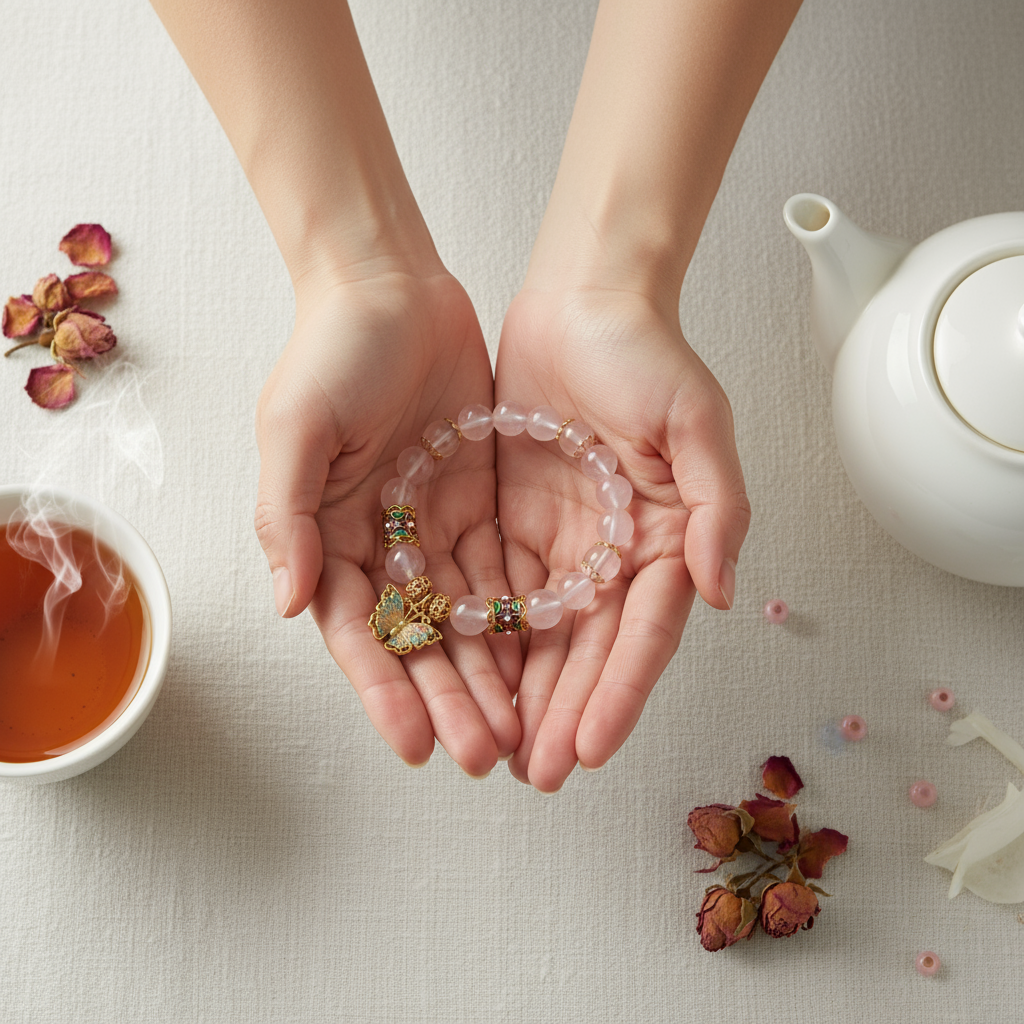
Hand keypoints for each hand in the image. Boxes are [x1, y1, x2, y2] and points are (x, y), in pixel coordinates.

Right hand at [255, 269, 520, 775]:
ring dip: (490, 673)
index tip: (417, 745)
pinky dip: (521, 613)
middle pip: (418, 639)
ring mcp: (430, 523)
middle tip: (488, 756)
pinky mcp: (475, 499)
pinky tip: (545, 658)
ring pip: (466, 615)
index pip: (360, 631)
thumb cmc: (332, 349)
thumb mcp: (295, 426)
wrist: (391, 283)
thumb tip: (290, 603)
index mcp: (329, 535)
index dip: (386, 690)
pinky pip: (501, 567)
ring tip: (522, 730)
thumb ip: (288, 515)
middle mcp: (380, 542)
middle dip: (449, 699)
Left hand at [495, 285, 749, 790]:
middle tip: (540, 773)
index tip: (591, 748)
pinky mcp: (514, 520)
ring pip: (541, 632)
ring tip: (501, 750)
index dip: (619, 693)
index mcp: (664, 538)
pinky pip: (497, 589)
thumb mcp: (697, 421)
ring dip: (523, 691)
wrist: (580, 298)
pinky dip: (485, 637)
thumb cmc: (646, 350)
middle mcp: (614, 551)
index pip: (642, 633)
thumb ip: (719, 509)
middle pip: (589, 648)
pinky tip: (468, 680)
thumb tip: (722, 595)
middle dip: (566, 712)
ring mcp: (562, 540)